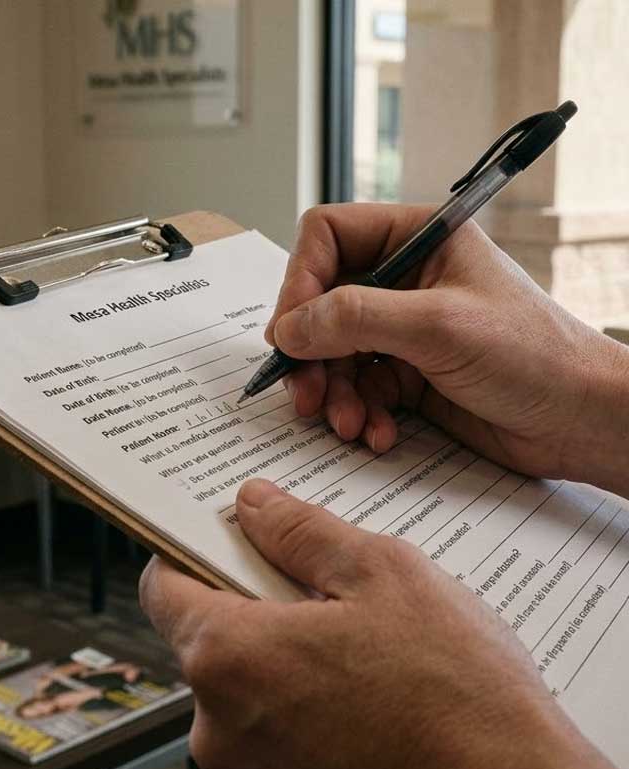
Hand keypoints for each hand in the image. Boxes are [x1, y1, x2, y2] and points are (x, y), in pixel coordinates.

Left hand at [140, 479, 627, 768]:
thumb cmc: (457, 693)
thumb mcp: (381, 574)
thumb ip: (300, 531)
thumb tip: (254, 503)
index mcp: (230, 657)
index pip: (163, 586)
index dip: (189, 550)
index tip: (226, 535)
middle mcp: (220, 725)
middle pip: (204, 632)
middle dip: (250, 598)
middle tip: (317, 578)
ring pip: (241, 678)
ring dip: (281, 647)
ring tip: (354, 635)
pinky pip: (269, 722)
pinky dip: (298, 693)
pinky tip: (360, 683)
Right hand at [266, 204, 628, 496]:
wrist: (579, 420)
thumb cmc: (534, 355)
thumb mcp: (439, 327)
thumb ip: (356, 318)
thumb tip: (288, 328)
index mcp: (418, 238)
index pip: (328, 237)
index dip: (300, 281)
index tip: (289, 332)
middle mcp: (405, 279)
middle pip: (322, 302)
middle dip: (311, 353)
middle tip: (304, 393)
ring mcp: (403, 329)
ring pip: (333, 352)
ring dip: (333, 393)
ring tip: (348, 423)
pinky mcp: (406, 373)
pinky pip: (357, 389)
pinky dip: (359, 413)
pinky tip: (379, 433)